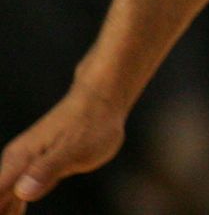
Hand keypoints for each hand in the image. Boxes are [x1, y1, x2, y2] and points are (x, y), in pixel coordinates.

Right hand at [0, 84, 125, 214]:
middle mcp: (16, 163)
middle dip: (0, 213)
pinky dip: (12, 209)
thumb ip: (47, 169)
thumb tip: (22, 192)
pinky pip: (16, 194)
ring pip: (3, 199)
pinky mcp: (39, 168)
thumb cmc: (91, 122)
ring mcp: (26, 166)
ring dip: (4, 212)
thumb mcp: (74, 148)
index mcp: (19, 160)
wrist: (102, 101)